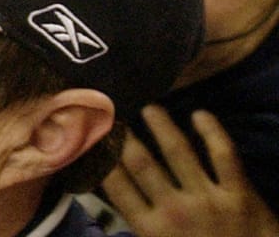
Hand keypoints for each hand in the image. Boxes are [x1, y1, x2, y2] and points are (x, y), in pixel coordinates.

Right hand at [101, 106, 278, 236]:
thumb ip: (141, 230)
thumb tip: (112, 200)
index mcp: (150, 229)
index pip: (116, 185)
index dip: (101, 158)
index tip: (91, 138)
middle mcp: (174, 209)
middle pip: (141, 163)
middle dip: (125, 137)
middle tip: (115, 116)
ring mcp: (208, 198)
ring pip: (179, 151)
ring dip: (162, 125)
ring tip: (150, 108)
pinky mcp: (240, 194)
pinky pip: (224, 154)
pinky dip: (212, 131)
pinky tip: (200, 114)